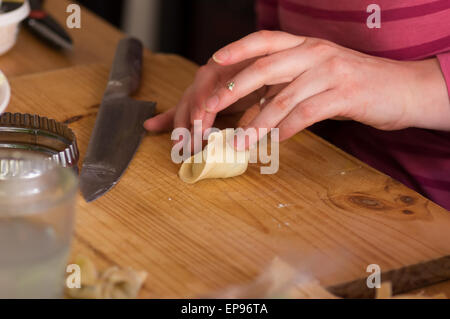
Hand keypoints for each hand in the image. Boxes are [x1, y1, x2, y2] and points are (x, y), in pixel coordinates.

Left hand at [145, 31, 449, 149]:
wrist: (402, 89)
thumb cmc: (353, 85)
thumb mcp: (316, 78)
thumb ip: (284, 88)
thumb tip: (248, 111)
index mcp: (305, 45)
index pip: (264, 40)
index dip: (237, 49)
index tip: (213, 61)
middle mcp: (315, 52)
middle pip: (265, 67)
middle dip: (233, 89)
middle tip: (209, 109)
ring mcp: (330, 72)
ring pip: (283, 97)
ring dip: (256, 123)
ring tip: (239, 143)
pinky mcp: (344, 95)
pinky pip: (306, 114)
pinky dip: (286, 130)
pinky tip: (275, 142)